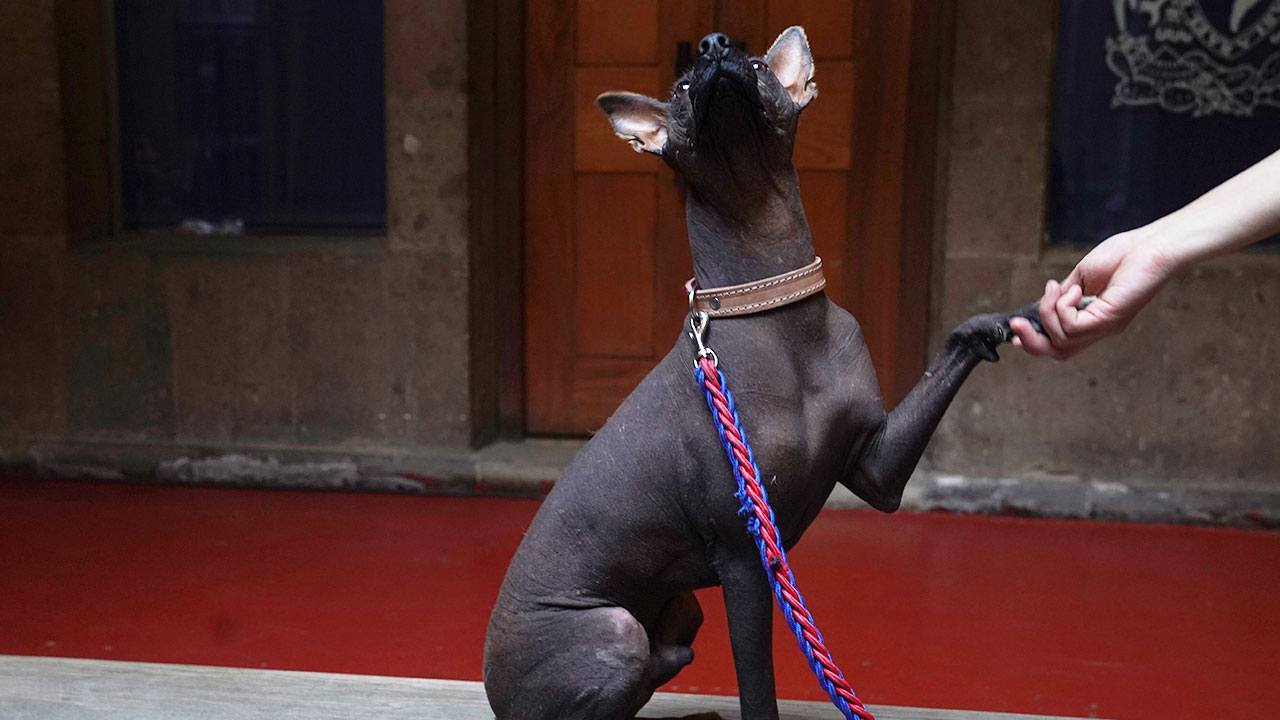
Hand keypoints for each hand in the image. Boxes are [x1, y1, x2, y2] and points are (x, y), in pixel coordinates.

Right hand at [1009, 230, 1177, 358]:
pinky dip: (1062, 307)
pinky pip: (1071, 326)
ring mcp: (1105, 328)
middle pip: (1058, 353)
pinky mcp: (1109, 320)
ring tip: (1056, 289)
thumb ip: (1063, 293)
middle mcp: (1100, 330)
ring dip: (1047, 313)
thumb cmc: (1124, 255)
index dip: (1035, 343)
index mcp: (1094, 321)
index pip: (1061, 345)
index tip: (1015, 331)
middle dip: (1031, 341)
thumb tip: (1044, 301)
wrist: (1153, 246)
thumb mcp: (1082, 277)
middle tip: (1016, 324)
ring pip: (1060, 339)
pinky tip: (1073, 290)